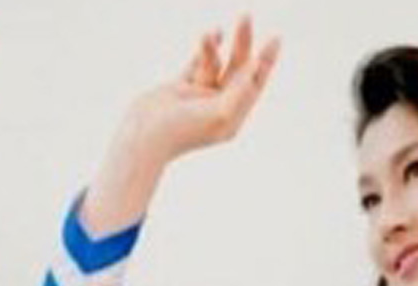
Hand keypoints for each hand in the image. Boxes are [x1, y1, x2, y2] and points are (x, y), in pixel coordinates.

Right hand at [120, 12, 280, 162]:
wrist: (142, 137)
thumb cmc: (181, 131)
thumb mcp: (219, 112)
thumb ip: (240, 90)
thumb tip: (257, 65)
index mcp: (231, 117)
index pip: (253, 84)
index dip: (265, 62)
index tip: (275, 39)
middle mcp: (218, 107)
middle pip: (236, 69)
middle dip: (242, 44)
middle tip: (246, 17)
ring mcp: (198, 97)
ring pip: (214, 64)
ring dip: (213, 47)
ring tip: (211, 32)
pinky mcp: (179, 89)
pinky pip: (195, 64)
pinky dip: (203, 50)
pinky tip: (213, 33)